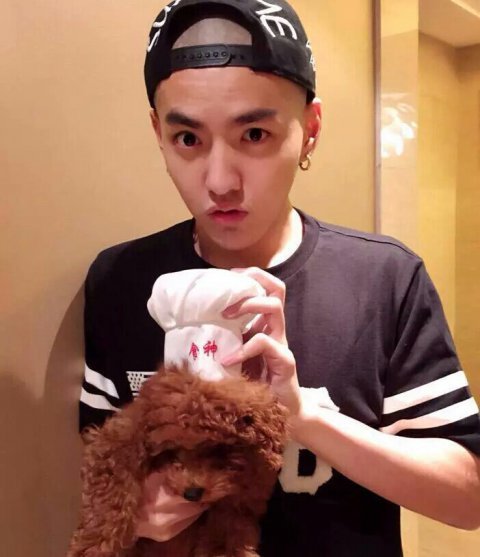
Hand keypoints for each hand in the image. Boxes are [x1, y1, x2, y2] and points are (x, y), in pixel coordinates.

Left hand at [221, 267, 301, 415]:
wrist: (281, 415)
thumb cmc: (254, 385)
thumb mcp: (234, 357)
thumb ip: (223, 342)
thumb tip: (190, 330)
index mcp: (264, 325)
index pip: (266, 288)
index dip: (250, 276)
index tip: (227, 275)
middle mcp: (275, 330)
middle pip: (276, 289)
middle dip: (254, 280)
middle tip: (229, 291)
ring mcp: (282, 344)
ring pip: (274, 307)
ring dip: (249, 305)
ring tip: (227, 314)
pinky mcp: (285, 361)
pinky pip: (266, 344)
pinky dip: (244, 348)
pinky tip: (228, 359)